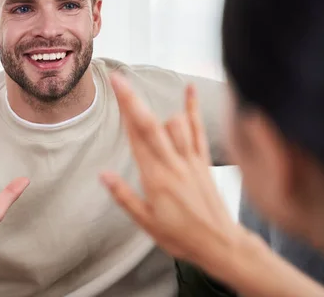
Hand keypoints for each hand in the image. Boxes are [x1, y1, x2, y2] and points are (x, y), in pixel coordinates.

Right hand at [100, 74, 239, 268]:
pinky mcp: (203, 161)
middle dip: (133, 100)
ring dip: (160, 114)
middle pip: (150, 124)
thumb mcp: (146, 223)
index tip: (115, 90)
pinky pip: (199, 130)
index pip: (136, 137)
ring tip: (146, 115)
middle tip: (118, 79)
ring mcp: (191, 160)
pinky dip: (193, 109)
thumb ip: (124, 196)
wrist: (221, 245)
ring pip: (177, 124)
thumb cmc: (181, 236)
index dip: (125, 111)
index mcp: (155, 178)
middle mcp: (173, 163)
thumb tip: (103, 174)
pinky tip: (189, 89)